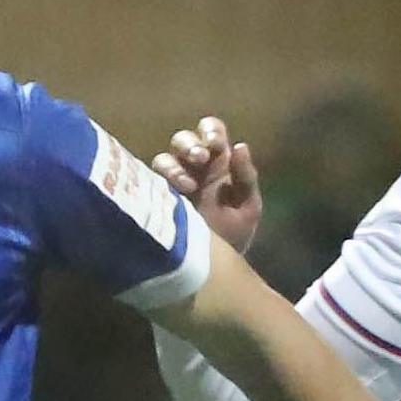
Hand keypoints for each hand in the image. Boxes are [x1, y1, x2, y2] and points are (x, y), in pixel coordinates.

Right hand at [152, 116, 265, 251]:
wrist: (216, 268)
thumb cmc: (234, 235)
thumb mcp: (248, 207)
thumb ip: (246, 177)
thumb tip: (240, 145)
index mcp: (218, 163)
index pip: (211, 131)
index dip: (210, 131)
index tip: (215, 146)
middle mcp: (193, 168)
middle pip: (183, 139)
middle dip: (190, 145)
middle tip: (200, 158)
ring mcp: (173, 184)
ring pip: (165, 158)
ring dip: (174, 165)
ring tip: (188, 185)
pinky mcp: (158, 199)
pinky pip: (151, 181)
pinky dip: (161, 182)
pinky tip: (175, 194)